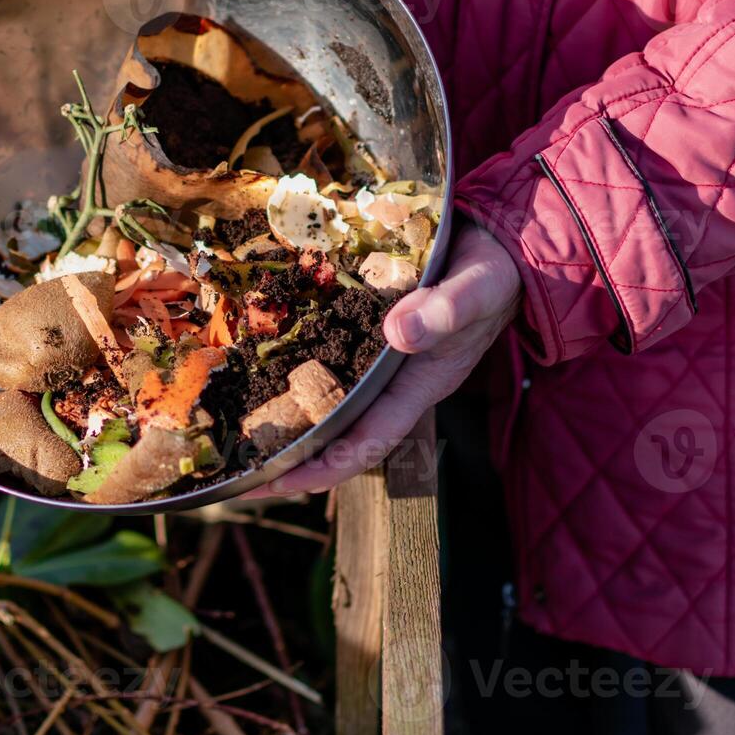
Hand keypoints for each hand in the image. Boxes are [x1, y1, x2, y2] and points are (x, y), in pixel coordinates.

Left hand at [246, 223, 521, 497]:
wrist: (502, 252)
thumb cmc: (495, 275)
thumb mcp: (478, 288)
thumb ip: (446, 309)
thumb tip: (397, 332)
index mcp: (420, 386)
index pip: (367, 441)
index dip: (323, 467)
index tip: (277, 481)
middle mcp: (394, 384)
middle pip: (337, 434)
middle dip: (289, 455)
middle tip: (233, 468)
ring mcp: (381, 363)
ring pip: (327, 401)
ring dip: (284, 416)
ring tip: (233, 429)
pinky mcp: (369, 336)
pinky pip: (327, 361)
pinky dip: (293, 369)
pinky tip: (257, 364)